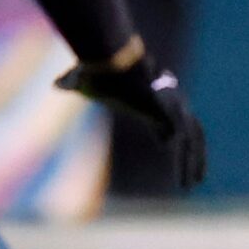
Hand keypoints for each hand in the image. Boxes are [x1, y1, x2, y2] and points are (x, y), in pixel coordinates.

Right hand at [57, 50, 206, 191]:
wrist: (108, 62)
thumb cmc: (96, 71)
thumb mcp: (82, 81)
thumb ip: (72, 83)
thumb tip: (54, 84)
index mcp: (148, 97)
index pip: (162, 117)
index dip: (163, 131)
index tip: (164, 142)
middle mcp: (165, 102)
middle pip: (186, 130)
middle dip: (192, 152)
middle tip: (193, 174)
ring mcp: (172, 106)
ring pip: (191, 139)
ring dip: (193, 163)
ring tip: (191, 186)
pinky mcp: (172, 113)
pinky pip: (185, 143)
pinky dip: (188, 162)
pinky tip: (187, 181)